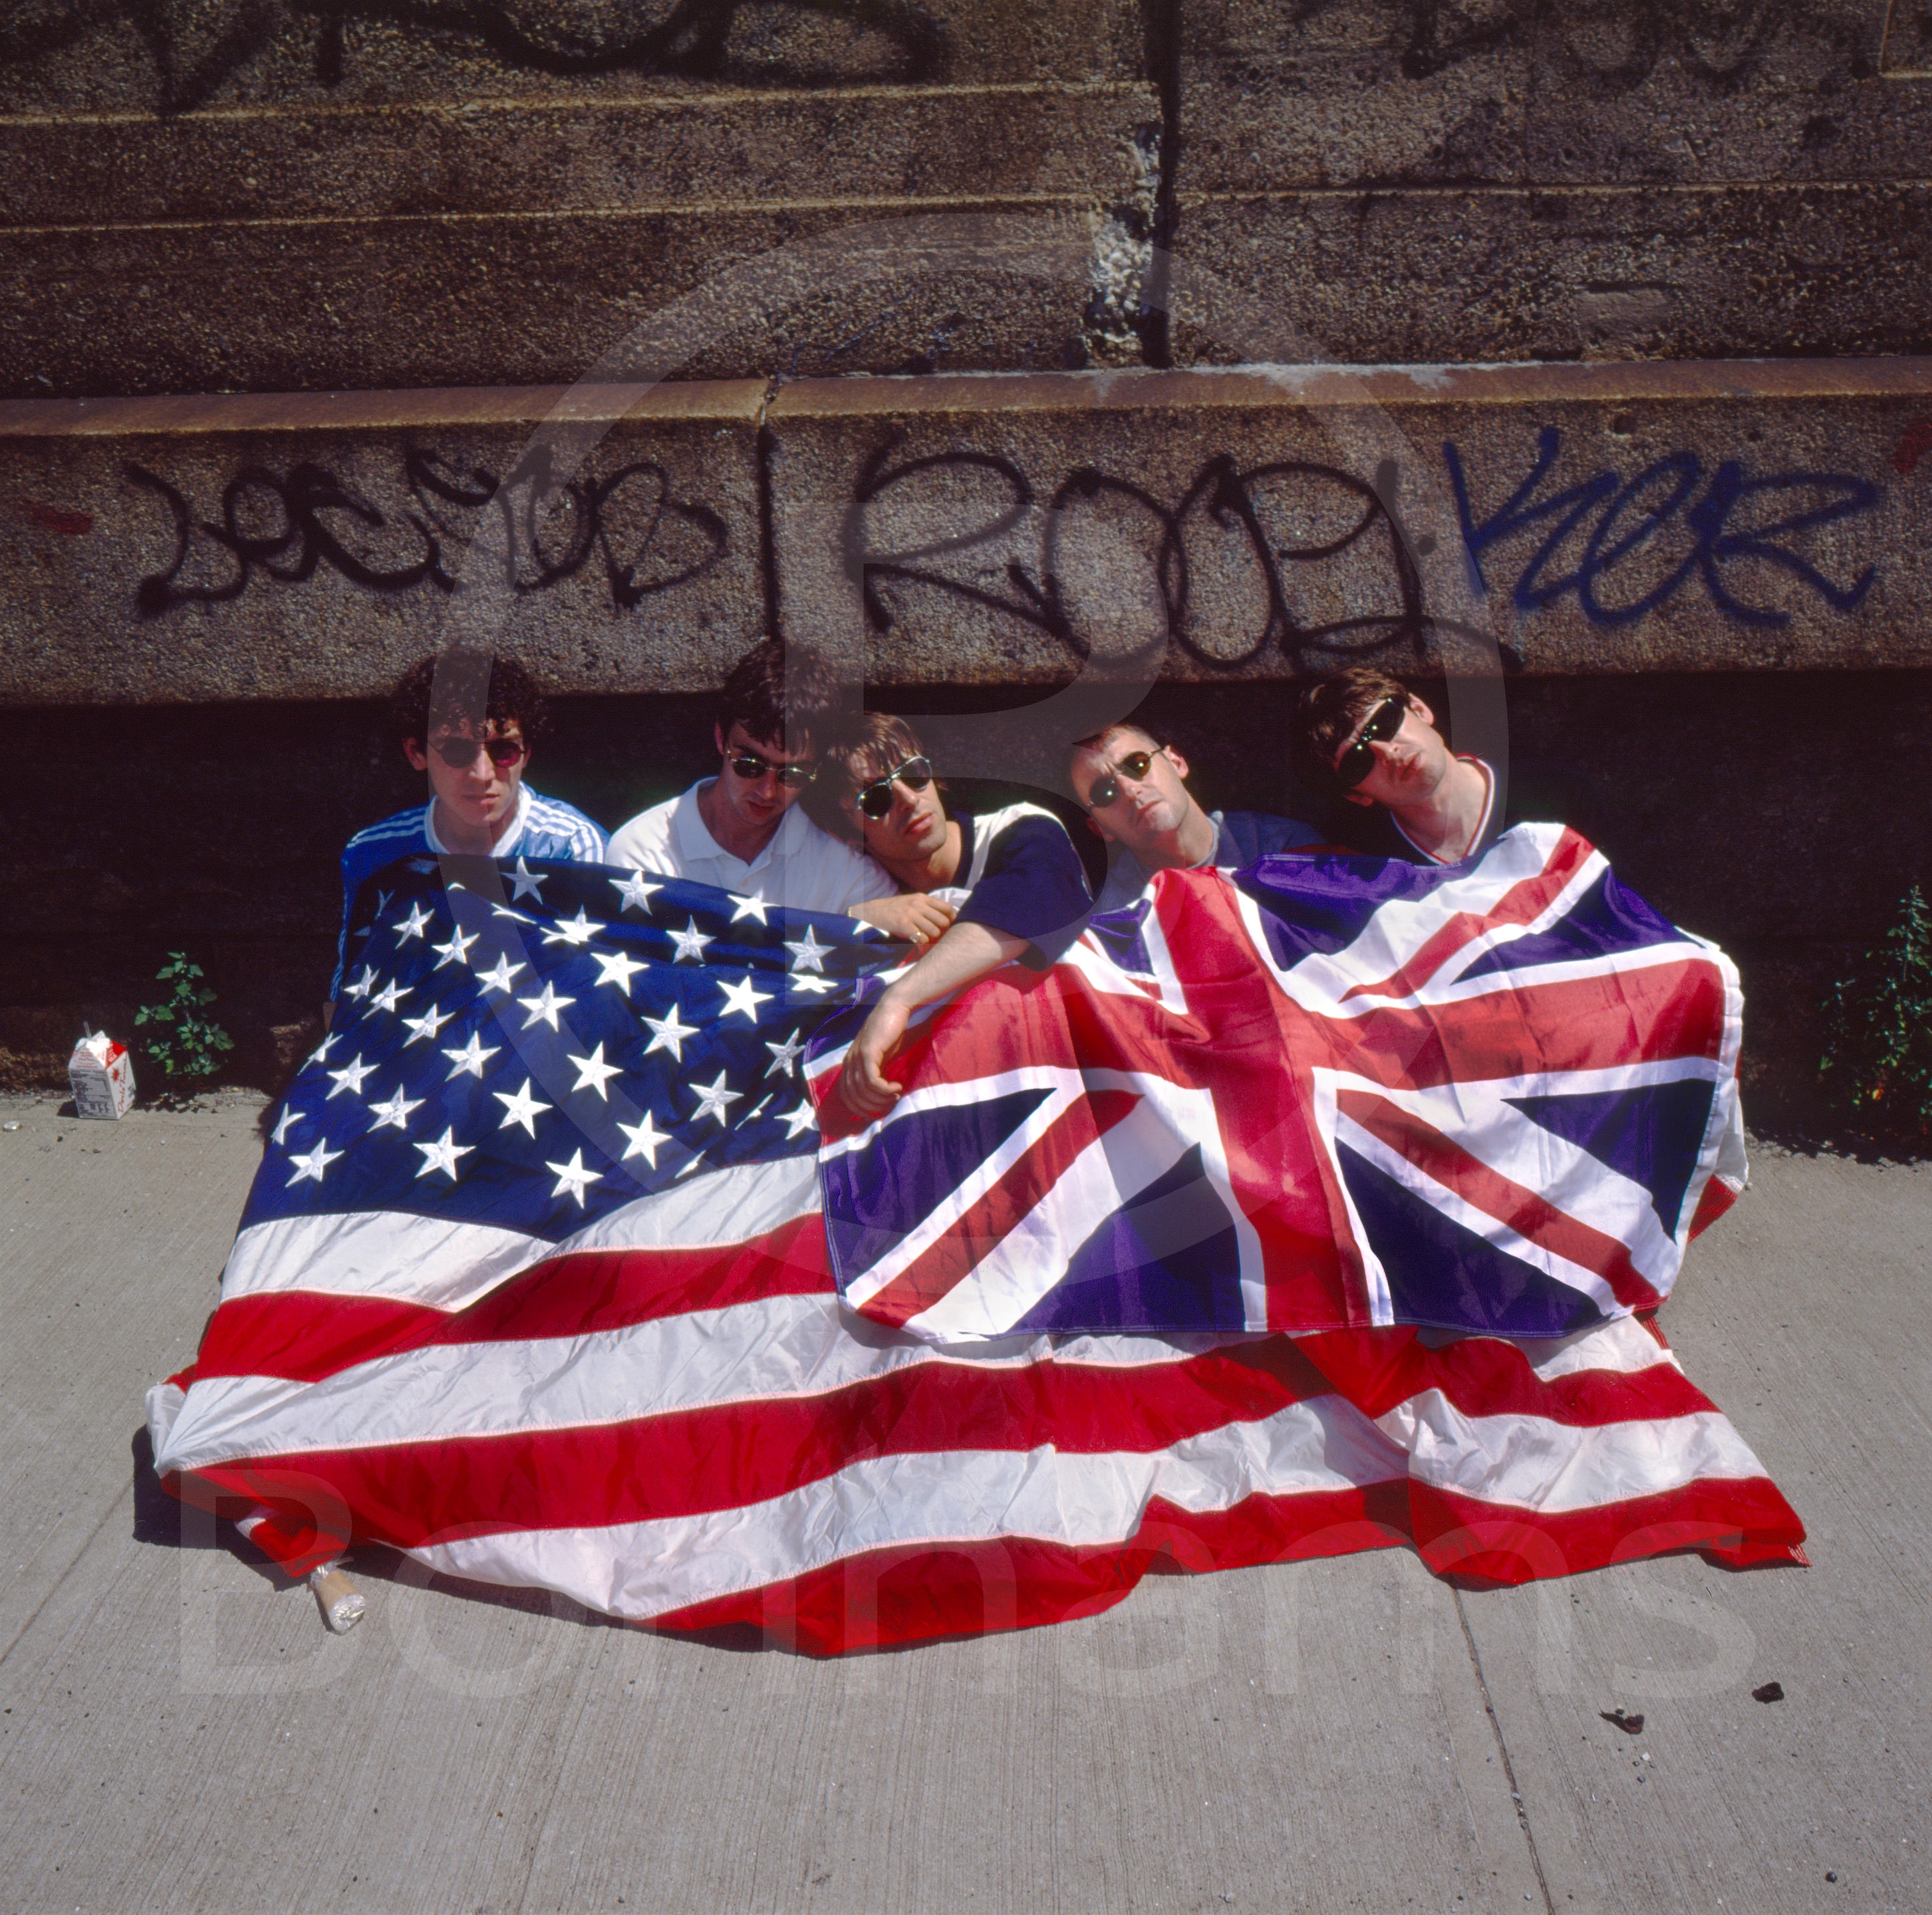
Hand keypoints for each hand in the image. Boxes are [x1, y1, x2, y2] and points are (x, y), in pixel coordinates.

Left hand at [837, 995, 911, 1120]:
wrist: (894, 1008)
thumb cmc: (890, 1033)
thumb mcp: (881, 1058)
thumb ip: (876, 1073)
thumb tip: (880, 1097)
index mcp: (849, 1064)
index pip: (845, 1096)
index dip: (859, 1109)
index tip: (877, 1113)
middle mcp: (849, 1062)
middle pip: (853, 1097)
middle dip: (872, 1108)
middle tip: (890, 1105)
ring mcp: (856, 1057)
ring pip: (863, 1091)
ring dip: (881, 1099)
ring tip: (896, 1095)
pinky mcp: (867, 1052)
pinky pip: (871, 1081)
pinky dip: (885, 1090)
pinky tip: (897, 1087)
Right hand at [851, 892, 958, 947]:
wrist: (872, 912)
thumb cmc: (894, 910)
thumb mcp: (911, 902)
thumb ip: (927, 907)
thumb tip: (946, 918)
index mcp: (922, 898)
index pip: (947, 908)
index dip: (951, 918)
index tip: (948, 926)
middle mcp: (918, 904)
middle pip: (944, 921)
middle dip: (942, 931)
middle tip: (936, 936)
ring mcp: (911, 914)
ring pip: (935, 931)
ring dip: (931, 938)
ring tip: (924, 940)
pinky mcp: (904, 924)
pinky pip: (922, 938)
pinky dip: (922, 943)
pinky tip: (916, 942)